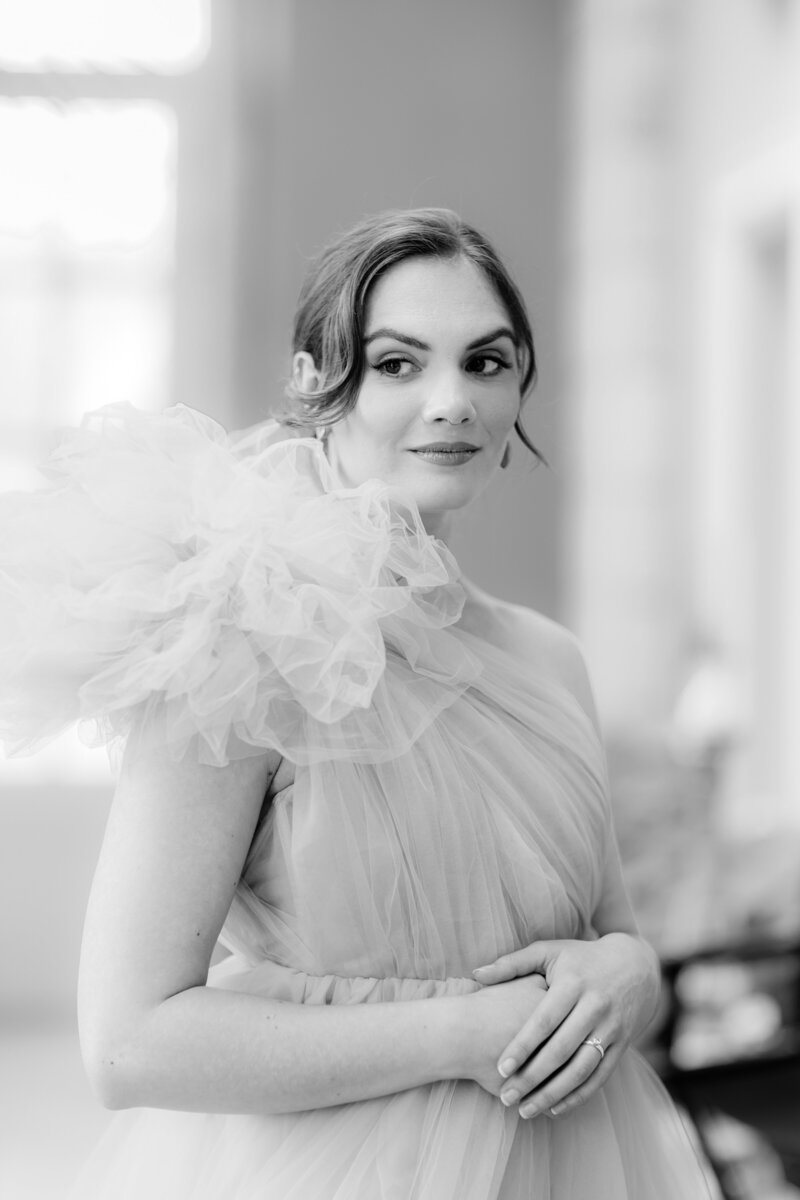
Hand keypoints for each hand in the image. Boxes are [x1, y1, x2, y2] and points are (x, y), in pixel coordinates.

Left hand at [472, 934, 659, 1119]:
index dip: (522, 1046)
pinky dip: (578, 1096)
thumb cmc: (581, 958)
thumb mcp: (549, 952)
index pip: (544, 1021)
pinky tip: (555, 1108)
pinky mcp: (623, 1045)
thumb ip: (512, 963)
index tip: (501, 1068)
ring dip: (553, 1094)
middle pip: (561, 1050)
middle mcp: (595, 1006)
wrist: (637, 966)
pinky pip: (600, 1076)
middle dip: (532, 1078)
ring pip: (581, 1069)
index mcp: (573, 983)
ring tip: (525, 1110)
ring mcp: (612, 1028)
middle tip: (506, 1097)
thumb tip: (476, 974)